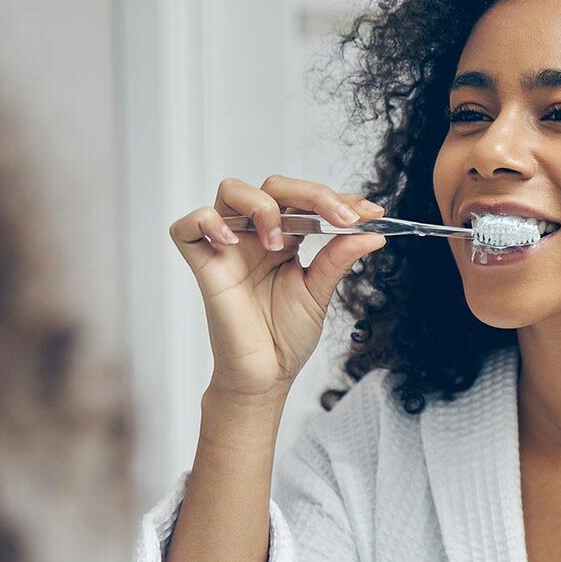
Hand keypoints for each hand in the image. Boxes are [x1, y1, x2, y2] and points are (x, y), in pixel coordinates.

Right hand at [168, 175, 387, 404]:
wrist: (265, 376)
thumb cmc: (285, 337)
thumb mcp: (319, 292)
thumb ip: (338, 258)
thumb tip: (373, 232)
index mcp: (285, 238)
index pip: (307, 201)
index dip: (338, 199)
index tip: (371, 212)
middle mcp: (255, 236)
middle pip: (273, 186)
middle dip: (312, 194)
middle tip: (340, 219)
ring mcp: (227, 247)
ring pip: (231, 191)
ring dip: (262, 206)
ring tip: (279, 243)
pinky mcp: (204, 265)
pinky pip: (188, 226)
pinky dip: (208, 223)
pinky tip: (231, 243)